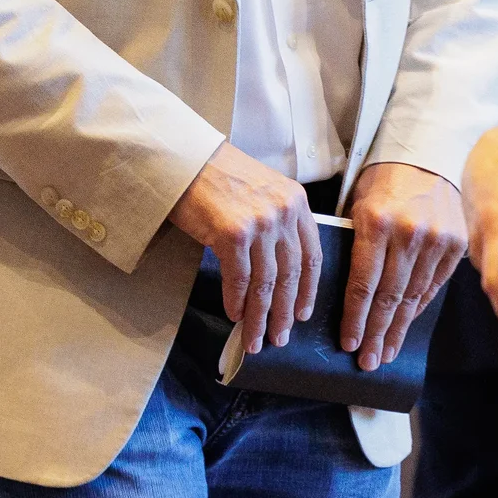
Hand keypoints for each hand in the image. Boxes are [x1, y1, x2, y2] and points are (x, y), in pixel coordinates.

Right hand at [169, 142, 319, 353]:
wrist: (185, 159)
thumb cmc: (218, 175)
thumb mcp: (262, 190)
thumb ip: (277, 222)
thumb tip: (277, 271)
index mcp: (296, 201)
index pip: (312, 255)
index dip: (308, 291)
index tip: (302, 314)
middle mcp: (283, 212)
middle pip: (291, 274)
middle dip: (284, 312)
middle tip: (280, 337)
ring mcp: (259, 223)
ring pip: (266, 283)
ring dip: (260, 316)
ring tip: (254, 338)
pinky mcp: (232, 234)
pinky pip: (239, 279)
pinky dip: (237, 301)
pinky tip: (234, 315)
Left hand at [339, 162, 464, 369]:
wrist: (426, 156)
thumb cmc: (383, 182)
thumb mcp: (359, 205)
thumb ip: (354, 246)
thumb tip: (342, 294)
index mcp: (376, 222)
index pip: (363, 283)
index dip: (355, 318)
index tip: (348, 343)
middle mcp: (408, 234)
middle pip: (388, 298)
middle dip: (376, 334)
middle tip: (366, 361)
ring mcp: (435, 240)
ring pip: (412, 297)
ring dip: (398, 329)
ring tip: (386, 353)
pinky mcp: (455, 245)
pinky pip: (433, 286)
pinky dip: (418, 308)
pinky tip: (407, 326)